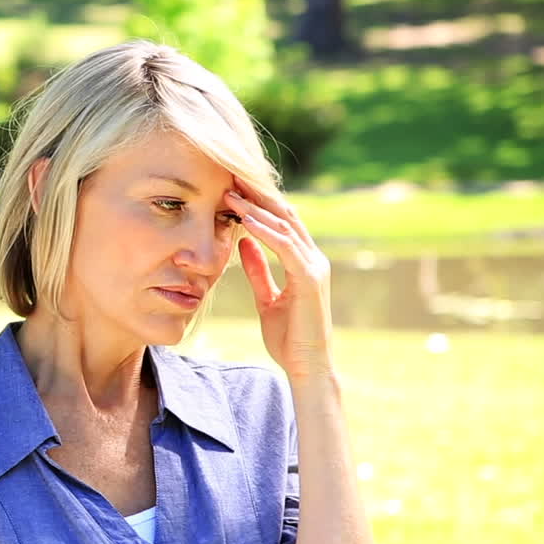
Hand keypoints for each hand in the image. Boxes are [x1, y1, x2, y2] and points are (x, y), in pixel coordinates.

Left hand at [225, 180, 333, 379]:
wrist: (305, 366)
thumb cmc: (289, 336)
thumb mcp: (266, 298)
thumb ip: (258, 270)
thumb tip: (243, 243)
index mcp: (303, 262)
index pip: (280, 223)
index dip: (257, 204)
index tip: (230, 189)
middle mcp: (312, 259)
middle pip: (284, 216)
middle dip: (256, 196)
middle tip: (229, 178)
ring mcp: (314, 267)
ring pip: (284, 227)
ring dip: (256, 209)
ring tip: (230, 194)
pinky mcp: (310, 279)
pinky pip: (286, 248)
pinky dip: (266, 232)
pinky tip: (246, 221)